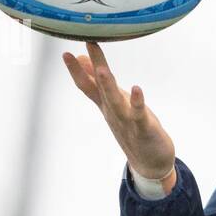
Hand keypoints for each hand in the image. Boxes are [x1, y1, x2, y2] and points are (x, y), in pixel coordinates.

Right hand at [62, 41, 176, 186]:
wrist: (149, 163)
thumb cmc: (132, 128)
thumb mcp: (114, 103)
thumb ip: (99, 83)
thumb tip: (83, 59)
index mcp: (106, 105)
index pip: (88, 85)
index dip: (76, 70)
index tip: (66, 51)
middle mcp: (113, 111)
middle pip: (99, 89)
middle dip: (88, 71)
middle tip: (73, 54)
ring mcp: (127, 120)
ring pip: (115, 101)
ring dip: (108, 85)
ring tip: (102, 69)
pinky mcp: (144, 128)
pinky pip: (139, 114)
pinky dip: (137, 102)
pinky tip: (137, 89)